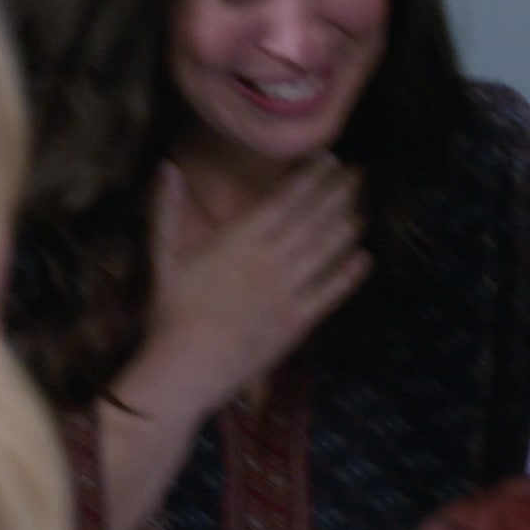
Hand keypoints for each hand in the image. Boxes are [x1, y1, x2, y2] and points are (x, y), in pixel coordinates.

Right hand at [137, 156, 370, 419]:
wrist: (186, 369)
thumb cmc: (171, 312)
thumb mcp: (164, 256)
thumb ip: (166, 208)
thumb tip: (165, 165)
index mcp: (239, 241)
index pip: (286, 200)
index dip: (312, 178)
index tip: (329, 160)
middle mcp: (270, 261)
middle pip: (315, 219)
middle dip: (339, 192)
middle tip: (359, 172)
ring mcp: (288, 292)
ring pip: (328, 250)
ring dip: (348, 225)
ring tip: (363, 206)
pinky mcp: (298, 322)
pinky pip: (332, 293)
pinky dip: (351, 274)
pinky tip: (365, 258)